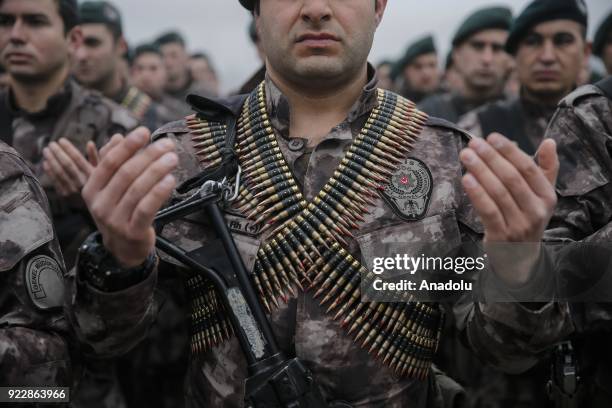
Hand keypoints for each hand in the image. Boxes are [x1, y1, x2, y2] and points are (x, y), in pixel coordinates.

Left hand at [42, 139, 98, 195]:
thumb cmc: (98, 184)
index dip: (68, 148)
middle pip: (67, 164)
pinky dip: (49, 171)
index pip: (78, 158)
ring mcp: (73, 189)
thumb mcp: (100, 170)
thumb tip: (90, 143)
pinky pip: (55, 181)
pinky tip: (46, 163)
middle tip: (51, 143)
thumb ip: (95, 157)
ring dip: (51, 160)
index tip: (61, 140)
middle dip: (58, 152)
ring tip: (46, 151)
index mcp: (92, 174)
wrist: (96, 206)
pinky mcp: (65, 195)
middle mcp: (83, 182)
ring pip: (59, 172)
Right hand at [82, 127, 177, 267]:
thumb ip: (114, 163)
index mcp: (91, 189)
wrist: (123, 247)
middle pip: (126, 173)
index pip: (110, 162)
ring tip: (172, 159)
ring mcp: (114, 219)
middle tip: (167, 144)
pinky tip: (170, 180)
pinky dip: (159, 192)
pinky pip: (146, 208)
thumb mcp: (111, 189)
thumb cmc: (120, 210)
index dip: (128, 145)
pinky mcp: (132, 231)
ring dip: (157, 170)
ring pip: (138, 189)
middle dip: (149, 155)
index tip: (144, 131)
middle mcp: (99, 204)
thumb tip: (119, 136)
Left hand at [459, 133, 558, 284]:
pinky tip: (466, 178)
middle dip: (490, 158)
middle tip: (473, 143)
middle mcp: (536, 210)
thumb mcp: (541, 196)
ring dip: (480, 171)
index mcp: (547, 196)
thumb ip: (546, 169)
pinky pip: (487, 210)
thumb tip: (549, 142)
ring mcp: (519, 224)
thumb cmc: (527, 217)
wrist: (520, 257)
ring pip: (498, 192)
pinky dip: (477, 193)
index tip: (491, 137)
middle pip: (511, 178)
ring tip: (466, 156)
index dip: (509, 151)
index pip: (528, 168)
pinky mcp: (501, 235)